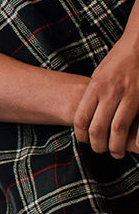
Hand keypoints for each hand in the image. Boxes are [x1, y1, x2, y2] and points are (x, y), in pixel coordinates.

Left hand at [73, 33, 138, 157]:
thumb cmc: (119, 60)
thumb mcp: (99, 75)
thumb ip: (94, 94)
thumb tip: (88, 114)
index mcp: (96, 86)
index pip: (81, 118)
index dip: (81, 135)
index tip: (84, 140)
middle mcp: (111, 92)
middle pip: (98, 128)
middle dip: (97, 145)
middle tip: (100, 150)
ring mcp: (130, 95)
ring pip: (118, 129)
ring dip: (115, 145)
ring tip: (115, 153)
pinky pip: (137, 122)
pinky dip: (134, 136)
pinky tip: (133, 143)